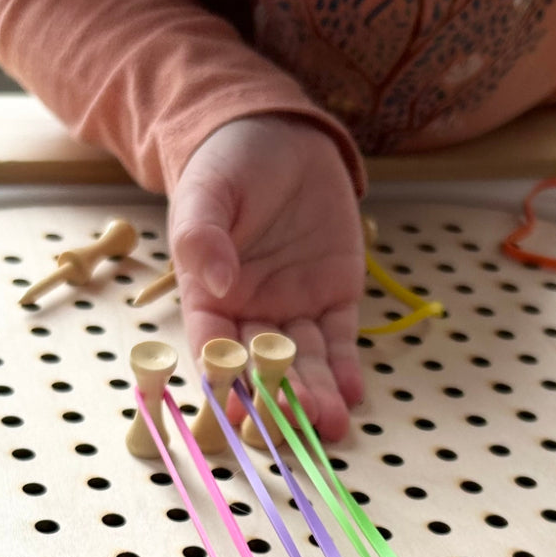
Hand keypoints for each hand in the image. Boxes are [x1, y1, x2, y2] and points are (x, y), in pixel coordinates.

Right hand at [169, 115, 364, 437]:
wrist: (279, 133)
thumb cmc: (228, 163)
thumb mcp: (206, 192)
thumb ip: (203, 236)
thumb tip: (217, 282)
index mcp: (209, 295)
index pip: (215, 346)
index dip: (225, 379)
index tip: (236, 408)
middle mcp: (252, 313)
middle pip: (264, 367)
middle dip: (280, 398)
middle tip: (295, 423)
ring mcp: (295, 308)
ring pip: (306, 362)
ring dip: (317, 395)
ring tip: (330, 423)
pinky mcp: (335, 297)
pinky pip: (341, 340)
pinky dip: (346, 369)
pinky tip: (352, 395)